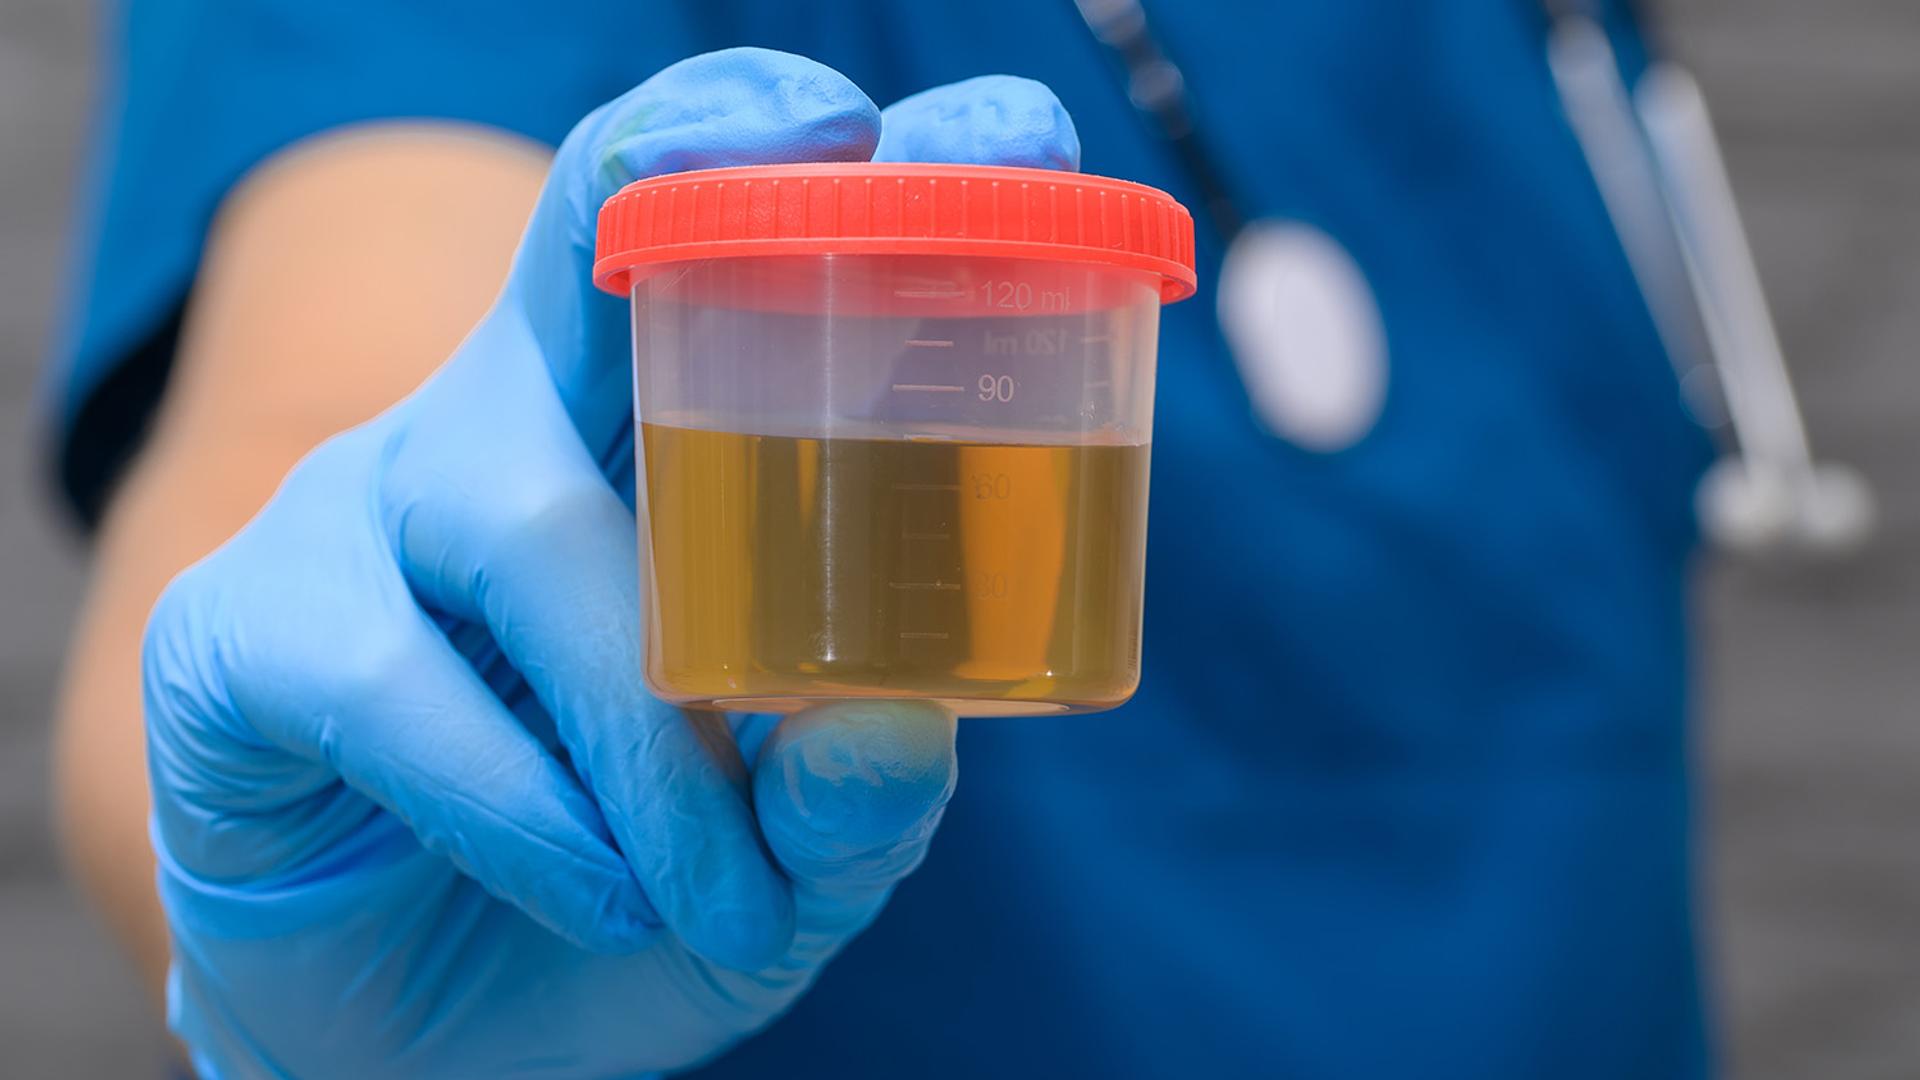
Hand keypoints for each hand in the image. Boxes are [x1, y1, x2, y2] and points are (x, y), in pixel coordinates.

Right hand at [142, 49, 1078, 1077]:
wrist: (419, 1040)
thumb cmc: (625, 893)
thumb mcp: (780, 865)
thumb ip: (851, 805)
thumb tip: (898, 732)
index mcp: (645, 448)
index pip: (707, 239)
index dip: (797, 151)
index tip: (950, 133)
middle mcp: (501, 425)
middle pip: (588, 235)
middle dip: (723, 186)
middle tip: (864, 166)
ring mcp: (359, 507)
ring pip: (523, 520)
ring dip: (651, 725)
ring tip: (726, 888)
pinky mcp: (243, 627)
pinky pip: (390, 679)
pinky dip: (523, 805)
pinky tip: (594, 890)